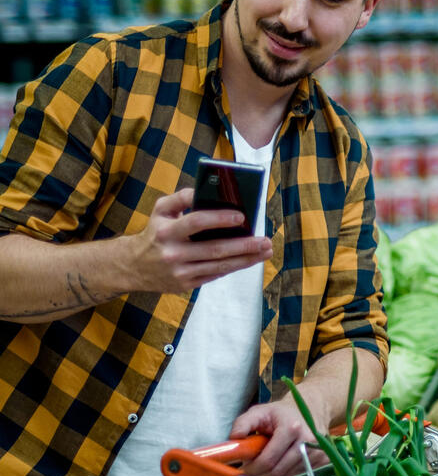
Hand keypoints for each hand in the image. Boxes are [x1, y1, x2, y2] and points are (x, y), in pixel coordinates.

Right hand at [125, 189, 273, 292]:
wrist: (132, 266)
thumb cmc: (154, 232)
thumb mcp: (160, 210)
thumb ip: (181, 197)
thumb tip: (205, 190)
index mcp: (166, 231)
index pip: (196, 223)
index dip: (220, 219)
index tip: (242, 216)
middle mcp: (173, 253)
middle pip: (215, 249)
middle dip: (244, 245)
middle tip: (265, 240)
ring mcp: (180, 272)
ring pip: (220, 265)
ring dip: (246, 259)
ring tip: (266, 250)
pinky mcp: (186, 284)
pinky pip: (216, 274)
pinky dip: (235, 266)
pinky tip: (250, 259)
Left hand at [229, 397, 329, 475]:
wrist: (312, 408)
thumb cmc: (282, 413)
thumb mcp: (259, 412)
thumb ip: (243, 423)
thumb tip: (234, 439)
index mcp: (291, 428)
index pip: (268, 460)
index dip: (252, 469)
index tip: (244, 469)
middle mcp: (307, 441)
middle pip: (278, 472)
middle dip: (261, 474)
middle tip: (253, 468)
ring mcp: (318, 452)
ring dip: (274, 475)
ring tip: (269, 462)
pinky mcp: (323, 460)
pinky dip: (287, 474)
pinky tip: (284, 462)